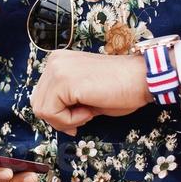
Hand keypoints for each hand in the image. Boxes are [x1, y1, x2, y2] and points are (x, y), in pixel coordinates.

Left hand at [30, 49, 150, 136]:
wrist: (142, 79)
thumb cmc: (120, 88)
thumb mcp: (84, 94)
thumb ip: (65, 100)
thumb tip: (53, 119)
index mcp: (58, 61)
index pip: (41, 96)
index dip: (58, 114)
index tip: (79, 117)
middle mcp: (54, 61)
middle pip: (38, 104)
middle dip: (60, 119)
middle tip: (84, 117)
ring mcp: (57, 69)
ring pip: (42, 110)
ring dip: (66, 120)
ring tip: (88, 111)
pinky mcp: (64, 81)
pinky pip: (52, 113)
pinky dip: (70, 120)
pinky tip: (89, 110)